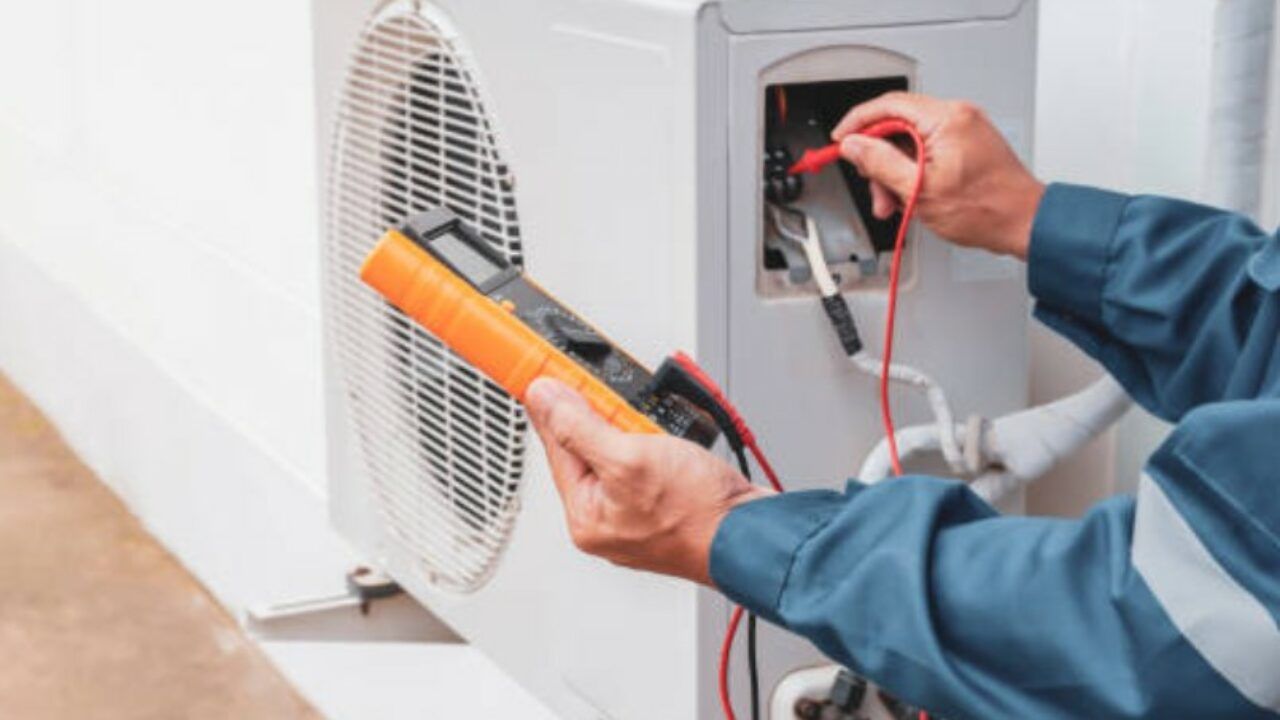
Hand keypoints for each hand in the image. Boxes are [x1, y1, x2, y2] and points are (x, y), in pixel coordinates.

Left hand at [525, 377, 772, 584]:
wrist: (753, 534)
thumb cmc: (698, 513)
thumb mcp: (629, 458)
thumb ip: (579, 427)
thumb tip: (544, 400)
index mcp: (585, 515)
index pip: (556, 446)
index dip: (555, 405)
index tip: (547, 374)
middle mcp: (606, 519)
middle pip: (586, 447)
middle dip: (604, 418)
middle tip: (622, 405)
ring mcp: (635, 513)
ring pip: (619, 450)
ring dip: (635, 427)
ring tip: (656, 430)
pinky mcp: (663, 503)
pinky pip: (646, 461)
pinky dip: (655, 442)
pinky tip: (670, 439)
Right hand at [832, 92, 1044, 258]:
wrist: (1023, 222)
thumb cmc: (986, 210)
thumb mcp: (919, 190)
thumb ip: (880, 163)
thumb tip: (854, 145)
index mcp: (947, 119)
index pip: (888, 106)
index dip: (858, 123)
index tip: (841, 140)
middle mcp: (957, 116)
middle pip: (897, 125)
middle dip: (878, 158)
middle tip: (872, 186)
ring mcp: (964, 128)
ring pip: (910, 141)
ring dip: (894, 170)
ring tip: (893, 202)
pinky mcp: (967, 143)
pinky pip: (927, 149)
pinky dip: (913, 171)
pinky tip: (910, 195)